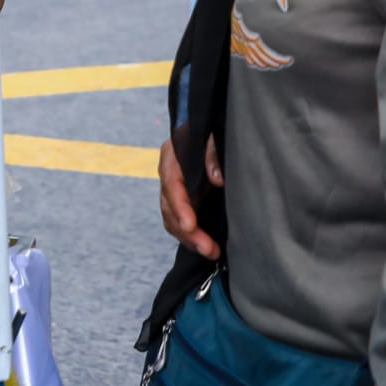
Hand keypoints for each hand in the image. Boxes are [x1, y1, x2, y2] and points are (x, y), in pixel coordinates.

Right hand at [158, 136, 223, 259]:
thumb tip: (217, 179)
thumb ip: (213, 153)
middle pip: (169, 207)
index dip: (180, 207)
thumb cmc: (212, 133)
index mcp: (172, 156)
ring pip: (172, 219)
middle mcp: (168, 174)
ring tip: (212, 252)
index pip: (171, 184)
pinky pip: (179, 222)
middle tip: (209, 249)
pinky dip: (190, 237)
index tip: (191, 226)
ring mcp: (174, 189)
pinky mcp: (183, 201)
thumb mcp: (213, 136)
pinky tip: (206, 247)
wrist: (211, 135)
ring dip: (189, 239)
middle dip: (187, 232)